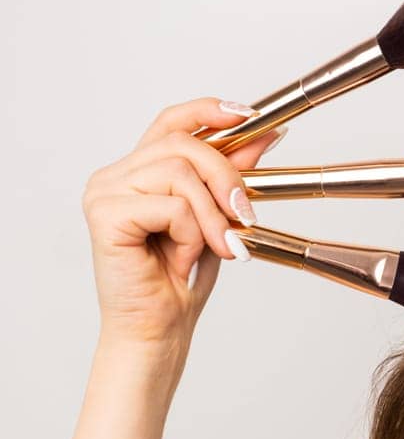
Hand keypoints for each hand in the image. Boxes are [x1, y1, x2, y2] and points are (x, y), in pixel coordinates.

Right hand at [80, 98, 284, 350]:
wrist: (159, 328)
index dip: (210, 110)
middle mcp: (115, 175)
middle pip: (183, 144)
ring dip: (211, 216)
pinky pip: (171, 206)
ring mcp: (104, 193)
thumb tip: (264, 134)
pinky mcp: (104, 215)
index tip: (251, 115)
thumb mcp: (218, 215)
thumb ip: (231, 173)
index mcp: (138, 170)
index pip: (172, 121)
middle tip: (246, 216)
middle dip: (227, 178)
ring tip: (214, 247)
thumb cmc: (181, 277)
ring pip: (180, 174)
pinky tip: (183, 258)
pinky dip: (192, 234)